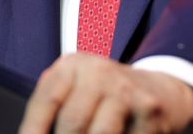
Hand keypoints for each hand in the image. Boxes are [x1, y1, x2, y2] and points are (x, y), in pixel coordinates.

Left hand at [18, 53, 192, 133]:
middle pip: (72, 124)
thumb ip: (50, 109)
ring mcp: (127, 90)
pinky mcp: (150, 109)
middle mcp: (100, 72)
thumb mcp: (74, 89)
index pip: (46, 102)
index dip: (32, 131)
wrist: (160, 90)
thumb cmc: (104, 97)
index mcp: (73, 66)